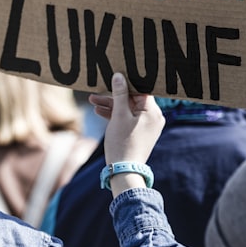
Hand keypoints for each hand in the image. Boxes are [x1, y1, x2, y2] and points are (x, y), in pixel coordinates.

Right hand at [89, 73, 163, 193]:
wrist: (124, 171)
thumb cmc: (123, 143)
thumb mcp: (119, 115)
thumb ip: (119, 94)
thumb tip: (119, 76)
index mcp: (153, 111)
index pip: (141, 89)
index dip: (128, 82)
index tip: (116, 75)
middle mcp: (153, 117)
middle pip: (133, 99)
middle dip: (114, 95)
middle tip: (99, 88)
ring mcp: (146, 125)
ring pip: (128, 109)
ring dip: (111, 105)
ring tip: (93, 100)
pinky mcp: (138, 132)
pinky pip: (127, 118)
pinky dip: (115, 115)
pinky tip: (99, 111)